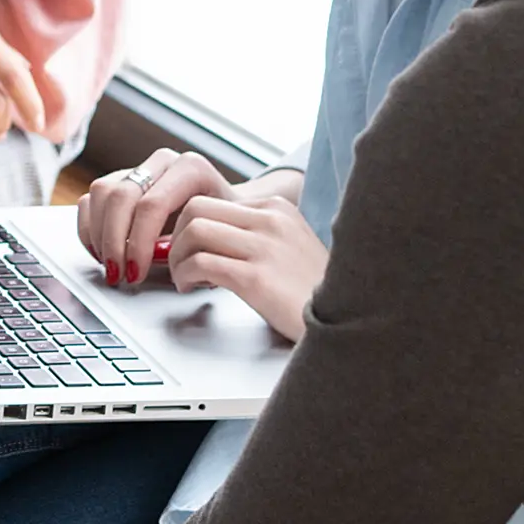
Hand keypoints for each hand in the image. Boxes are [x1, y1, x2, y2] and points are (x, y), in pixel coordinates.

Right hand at [79, 149, 232, 283]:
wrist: (221, 214)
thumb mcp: (216, 237)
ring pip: (100, 194)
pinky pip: (89, 200)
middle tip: (118, 274)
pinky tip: (102, 253)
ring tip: (112, 266)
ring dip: (99, 236)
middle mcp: (161, 163)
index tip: (137, 272)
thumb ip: (189, 244)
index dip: (138, 243)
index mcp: (190, 169)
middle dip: (114, 242)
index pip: (152, 204)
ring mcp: (138, 169)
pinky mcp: (118, 181)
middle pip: (120, 197)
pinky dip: (89, 230)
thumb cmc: (221, 227)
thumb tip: (158, 257)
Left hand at [164, 194, 328, 341]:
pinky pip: (201, 263)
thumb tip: (201, 240)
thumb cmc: (312, 293)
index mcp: (277, 209)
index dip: (187, 227)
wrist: (347, 322)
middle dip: (176, 237)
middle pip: (196, 209)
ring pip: (194, 231)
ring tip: (186, 278)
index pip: (211, 202)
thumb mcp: (287, 248)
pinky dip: (185, 276)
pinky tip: (191, 288)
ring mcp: (266, 247)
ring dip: (177, 258)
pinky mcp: (257, 277)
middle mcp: (272, 220)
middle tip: (179, 262)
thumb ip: (250, 237)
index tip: (186, 249)